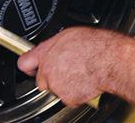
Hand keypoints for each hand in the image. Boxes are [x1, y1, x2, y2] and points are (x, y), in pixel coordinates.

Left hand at [17, 27, 134, 106]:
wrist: (110, 60)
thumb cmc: (96, 46)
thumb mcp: (71, 35)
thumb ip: (57, 46)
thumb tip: (56, 49)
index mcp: (46, 51)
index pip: (25, 62)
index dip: (28, 66)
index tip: (30, 68)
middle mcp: (48, 68)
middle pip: (41, 80)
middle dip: (51, 79)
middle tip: (67, 73)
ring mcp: (56, 84)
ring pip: (56, 90)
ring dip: (66, 86)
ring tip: (81, 74)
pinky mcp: (67, 97)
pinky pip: (69, 99)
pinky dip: (76, 94)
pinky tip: (86, 82)